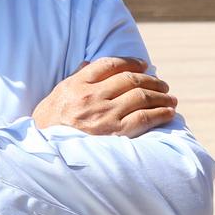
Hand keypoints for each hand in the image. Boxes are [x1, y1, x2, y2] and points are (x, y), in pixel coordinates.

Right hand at [32, 57, 176, 137]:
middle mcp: (93, 96)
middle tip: (163, 83)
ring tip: (171, 98)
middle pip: (130, 79)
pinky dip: (160, 113)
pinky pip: (144, 119)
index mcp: (78, 83)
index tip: (143, 64)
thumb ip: (75, 78)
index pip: (110, 64)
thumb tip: (88, 64)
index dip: (131, 62)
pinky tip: (169, 112)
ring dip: (161, 96)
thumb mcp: (57, 95)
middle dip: (151, 79)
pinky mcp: (115, 134)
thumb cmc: (48, 124)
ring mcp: (104, 114)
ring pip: (141, 97)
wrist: (43, 152)